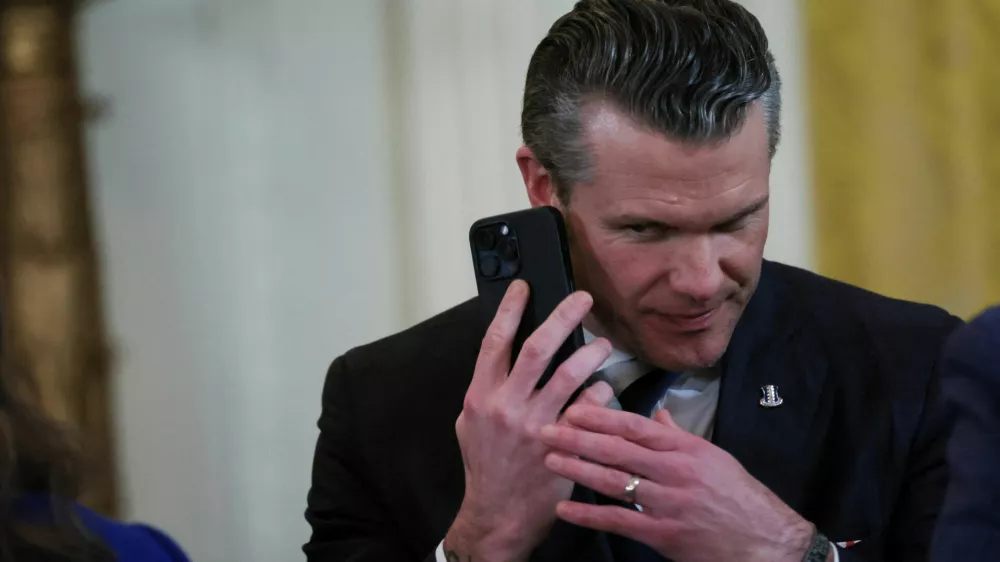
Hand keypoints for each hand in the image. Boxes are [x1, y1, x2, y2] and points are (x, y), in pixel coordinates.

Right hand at [444, 280, 614, 561]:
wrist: (497, 514)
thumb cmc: (486, 466)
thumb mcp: (470, 424)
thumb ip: (486, 390)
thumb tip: (502, 356)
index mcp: (481, 396)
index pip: (494, 341)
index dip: (509, 309)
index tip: (524, 287)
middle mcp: (507, 406)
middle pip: (537, 348)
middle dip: (563, 317)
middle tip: (584, 299)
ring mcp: (536, 425)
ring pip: (570, 375)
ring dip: (592, 353)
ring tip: (603, 344)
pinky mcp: (563, 444)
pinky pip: (590, 407)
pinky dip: (600, 392)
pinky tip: (604, 387)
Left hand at [539, 406, 815, 561]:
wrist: (765, 540)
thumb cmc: (738, 495)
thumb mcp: (713, 456)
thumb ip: (679, 436)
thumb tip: (658, 415)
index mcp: (685, 448)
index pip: (636, 426)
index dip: (601, 416)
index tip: (573, 407)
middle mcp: (674, 471)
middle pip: (618, 450)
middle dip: (579, 438)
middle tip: (546, 429)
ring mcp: (668, 503)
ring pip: (614, 482)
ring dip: (577, 470)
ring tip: (549, 460)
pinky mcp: (663, 534)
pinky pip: (619, 521)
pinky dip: (589, 515)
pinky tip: (565, 508)